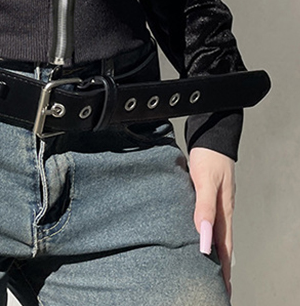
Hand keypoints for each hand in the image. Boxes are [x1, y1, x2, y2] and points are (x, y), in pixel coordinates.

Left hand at [188, 147, 235, 298]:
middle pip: (222, 243)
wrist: (210, 137)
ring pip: (216, 232)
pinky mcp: (208, 196)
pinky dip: (207, 234)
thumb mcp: (205, 181)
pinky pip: (209, 220)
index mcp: (224, 210)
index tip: (224, 288)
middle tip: (219, 287)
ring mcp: (217, 203)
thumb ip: (204, 207)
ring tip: (209, 269)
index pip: (224, 246)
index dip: (223, 268)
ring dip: (214, 251)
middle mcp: (222, 209)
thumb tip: (204, 233)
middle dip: (220, 266)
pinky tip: (201, 237)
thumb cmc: (208, 157)